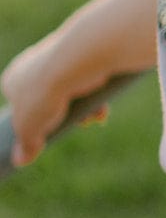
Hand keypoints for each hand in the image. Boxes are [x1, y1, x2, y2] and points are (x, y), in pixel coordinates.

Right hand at [1, 30, 101, 166]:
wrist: (74, 63)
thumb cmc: (44, 94)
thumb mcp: (29, 128)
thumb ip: (25, 146)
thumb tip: (20, 161)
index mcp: (12, 78)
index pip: (20, 105)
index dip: (34, 123)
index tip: (46, 137)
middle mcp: (32, 64)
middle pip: (48, 101)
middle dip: (64, 118)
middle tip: (76, 126)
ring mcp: (57, 57)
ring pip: (70, 93)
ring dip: (82, 111)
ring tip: (92, 118)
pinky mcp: (81, 55)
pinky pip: (87, 81)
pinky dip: (93, 97)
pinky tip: (101, 109)